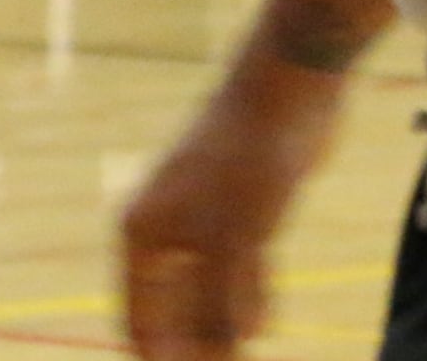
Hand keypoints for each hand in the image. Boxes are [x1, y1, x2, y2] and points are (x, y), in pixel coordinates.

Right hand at [120, 92, 334, 357]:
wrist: (287, 91)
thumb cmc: (251, 157)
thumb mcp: (240, 235)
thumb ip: (230, 295)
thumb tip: (233, 344)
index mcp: (143, 235)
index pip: (139, 320)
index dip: (163, 360)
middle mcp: (162, 234)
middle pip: (168, 316)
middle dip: (192, 351)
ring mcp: (200, 227)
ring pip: (201, 300)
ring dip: (218, 334)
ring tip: (241, 359)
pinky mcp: (237, 221)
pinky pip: (231, 281)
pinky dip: (243, 307)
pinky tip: (261, 328)